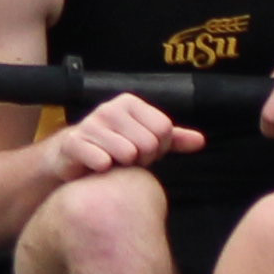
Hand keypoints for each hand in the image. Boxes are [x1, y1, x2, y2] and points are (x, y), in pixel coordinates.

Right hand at [47, 95, 194, 177]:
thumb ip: (173, 139)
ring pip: (128, 153)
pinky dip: (104, 170)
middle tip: (128, 160)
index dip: (159, 147)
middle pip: (149, 143)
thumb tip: (201, 141)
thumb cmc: (114, 146)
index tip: (145, 152)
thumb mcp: (145, 139)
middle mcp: (110, 108)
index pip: (164, 128)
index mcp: (130, 103)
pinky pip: (102, 161)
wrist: (72, 155)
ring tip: (114, 163)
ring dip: (123, 166)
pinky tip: (98, 169)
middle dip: (142, 159)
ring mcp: (90, 124)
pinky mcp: (74, 143)